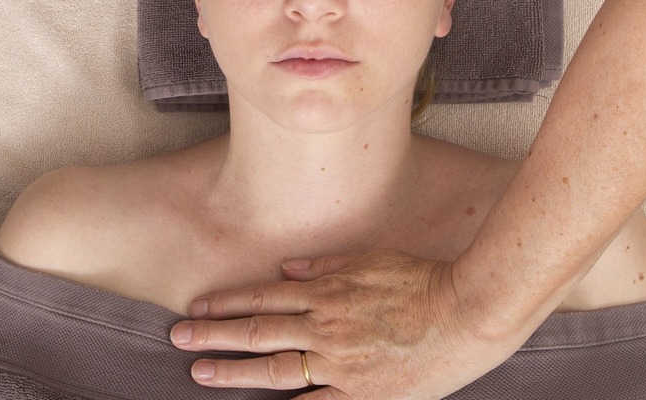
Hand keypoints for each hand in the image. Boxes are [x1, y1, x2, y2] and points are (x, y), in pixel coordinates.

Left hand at [168, 250, 518, 398]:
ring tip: (199, 373)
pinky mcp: (361, 393)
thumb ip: (328, 265)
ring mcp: (341, 362)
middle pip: (259, 330)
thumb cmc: (427, 281)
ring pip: (275, 367)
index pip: (266, 297)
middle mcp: (327, 325)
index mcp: (329, 292)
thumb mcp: (373, 259)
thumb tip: (287, 269)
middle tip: (177, 337)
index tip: (198, 306)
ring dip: (233, 370)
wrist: (468, 311)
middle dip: (214, 334)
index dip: (228, 301)